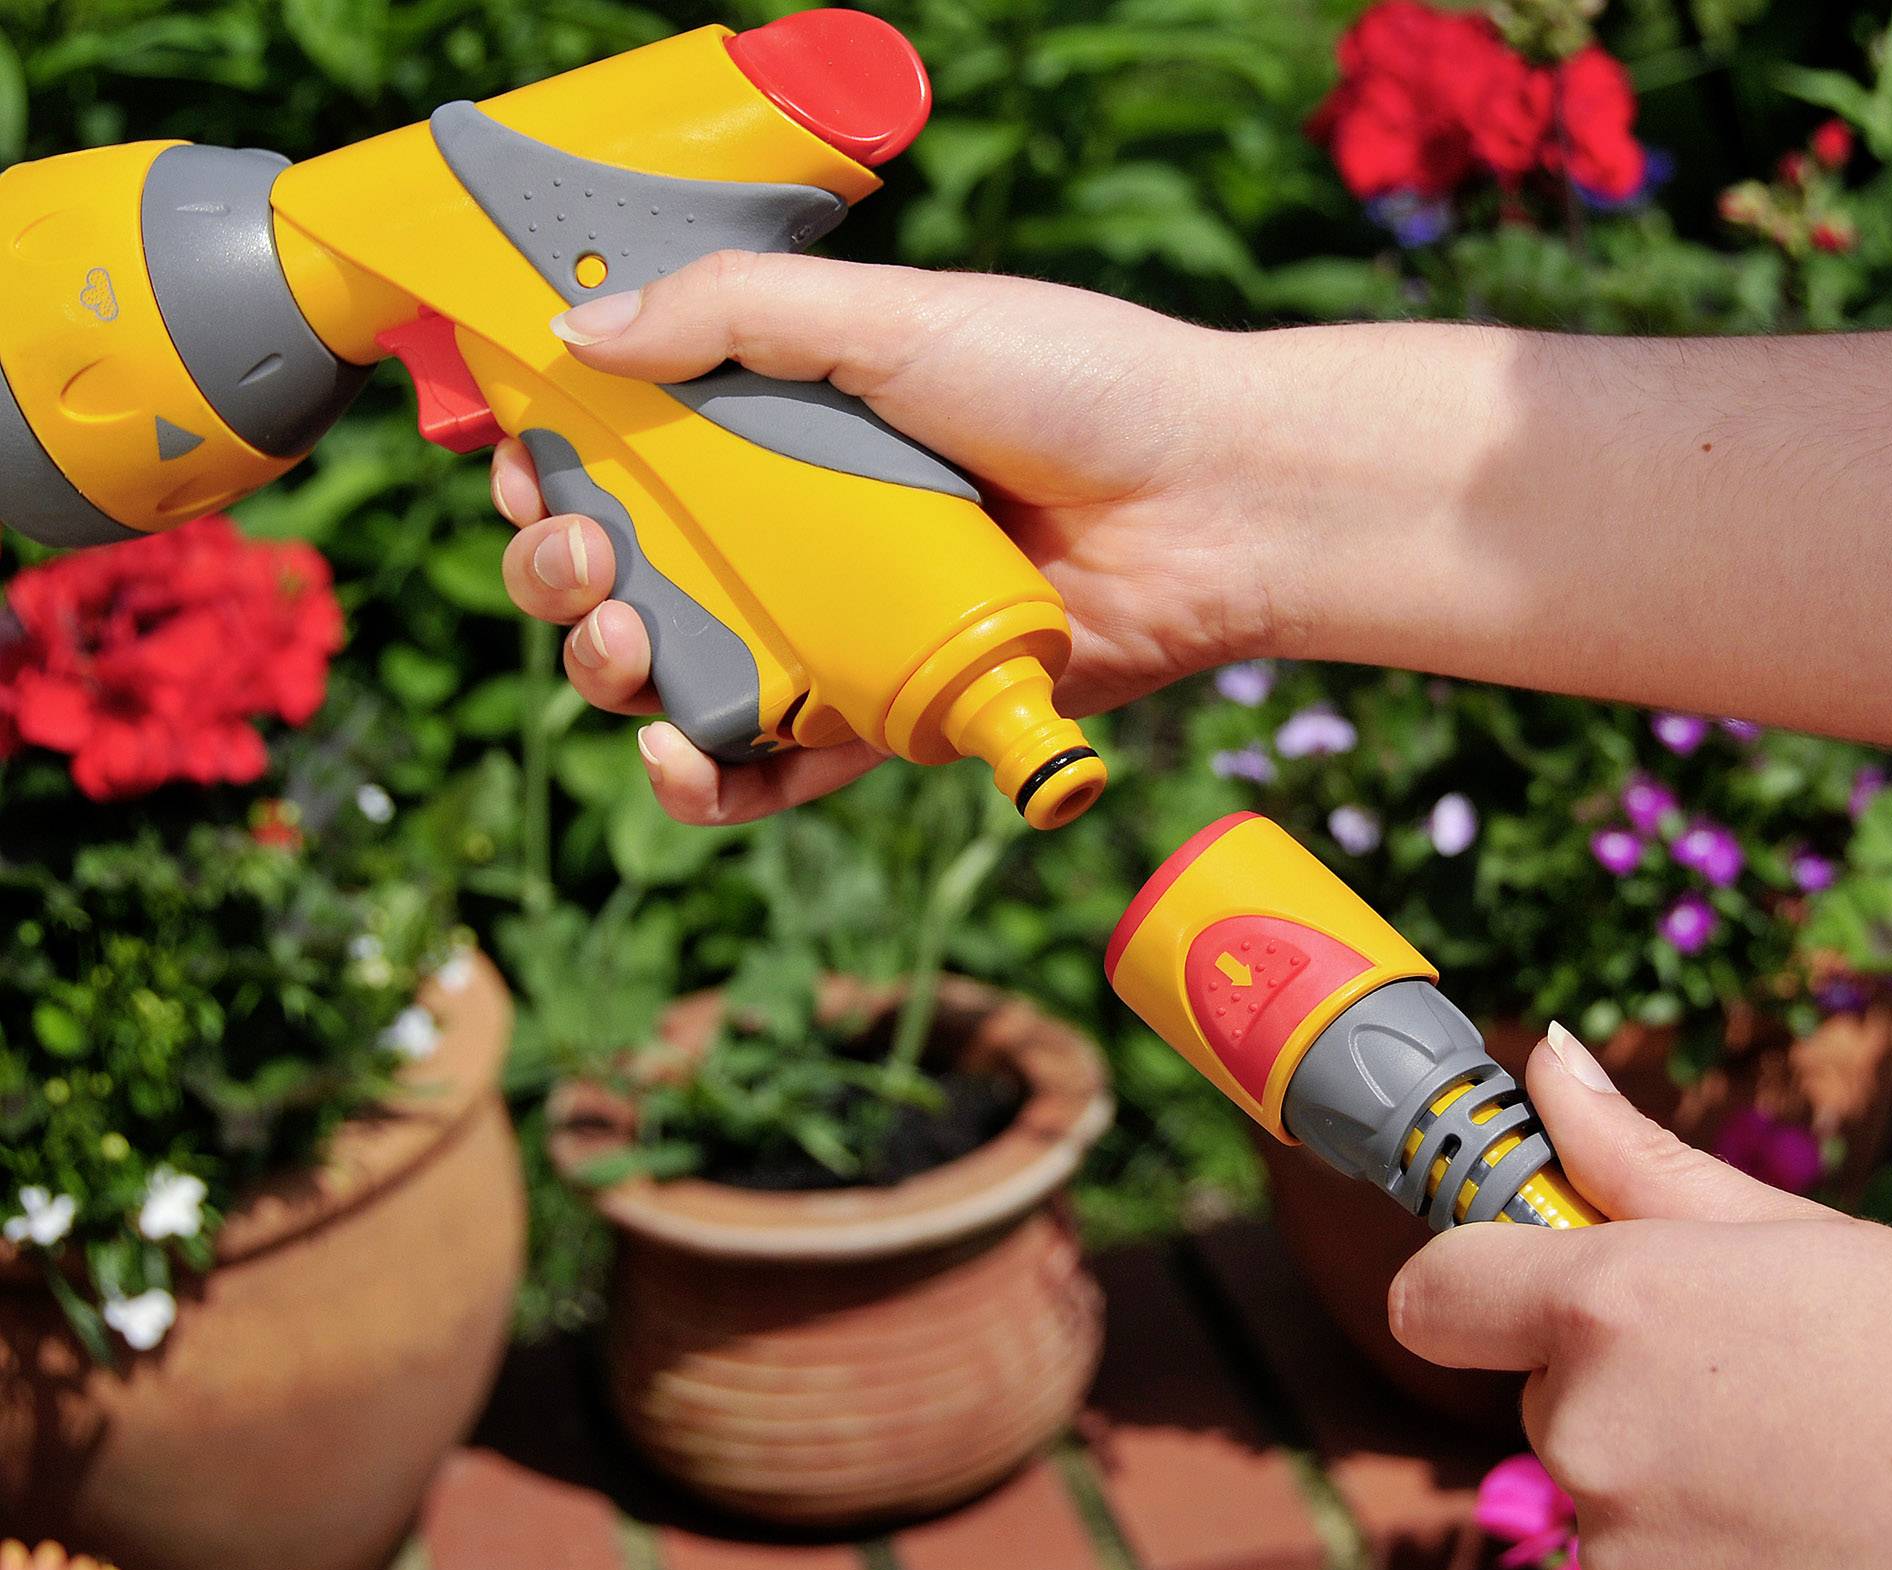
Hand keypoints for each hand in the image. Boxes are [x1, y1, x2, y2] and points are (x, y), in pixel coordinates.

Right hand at [493, 254, 1305, 822]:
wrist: (1213, 500)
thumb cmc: (1074, 386)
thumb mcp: (895, 318)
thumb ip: (737, 317)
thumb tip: (575, 331)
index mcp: (788, 423)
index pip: (631, 453)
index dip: (561, 469)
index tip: (534, 466)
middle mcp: (802, 527)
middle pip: (631, 572)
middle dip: (567, 575)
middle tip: (590, 561)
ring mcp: (843, 627)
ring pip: (686, 678)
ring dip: (618, 676)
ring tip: (628, 649)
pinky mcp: (894, 716)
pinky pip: (782, 767)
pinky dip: (717, 785)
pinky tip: (683, 766)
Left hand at [1391, 1027, 1891, 1569]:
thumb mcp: (1809, 1235)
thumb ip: (1641, 1159)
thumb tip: (1548, 1065)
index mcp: (1611, 1310)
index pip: (1434, 1296)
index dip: (1482, 1288)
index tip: (1541, 1296)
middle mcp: (1592, 1442)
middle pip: (1555, 1406)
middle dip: (1638, 1395)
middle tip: (1778, 1398)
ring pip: (1616, 1515)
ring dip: (1687, 1503)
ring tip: (1823, 1491)